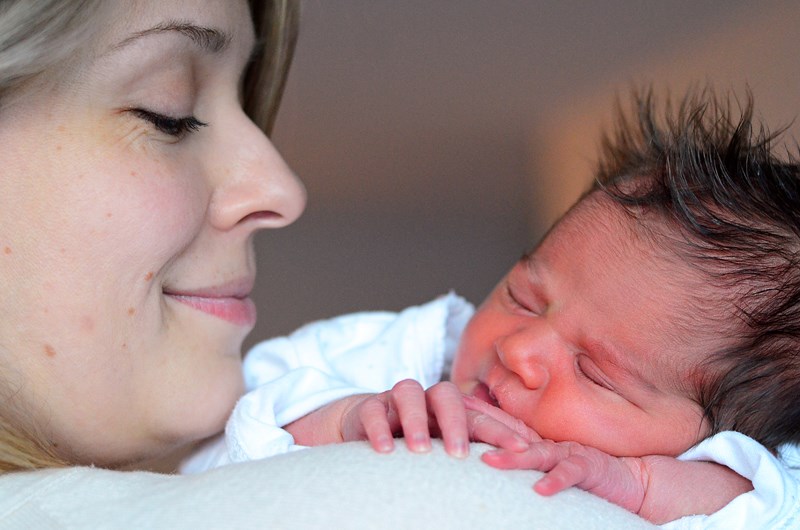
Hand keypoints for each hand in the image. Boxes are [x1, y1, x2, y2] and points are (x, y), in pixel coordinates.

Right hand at [340, 379, 530, 457]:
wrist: (366, 426)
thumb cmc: (417, 441)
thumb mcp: (446, 446)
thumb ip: (478, 450)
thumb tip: (527, 463)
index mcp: (451, 409)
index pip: (480, 414)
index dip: (501, 429)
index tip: (522, 449)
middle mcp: (427, 400)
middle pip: (446, 395)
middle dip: (457, 422)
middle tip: (461, 454)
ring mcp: (396, 401)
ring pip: (409, 394)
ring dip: (416, 421)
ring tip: (420, 450)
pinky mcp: (368, 409)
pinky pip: (372, 411)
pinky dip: (379, 428)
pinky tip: (385, 450)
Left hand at [481, 440, 751, 523]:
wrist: (631, 478)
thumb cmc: (586, 474)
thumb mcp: (549, 462)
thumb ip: (525, 454)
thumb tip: (489, 452)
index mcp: (537, 440)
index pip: (503, 423)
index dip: (479, 413)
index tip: (452, 408)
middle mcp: (549, 442)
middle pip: (512, 432)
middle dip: (486, 427)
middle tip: (458, 426)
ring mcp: (567, 453)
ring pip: (536, 453)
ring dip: (513, 457)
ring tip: (490, 461)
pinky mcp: (588, 467)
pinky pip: (569, 475)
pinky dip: (555, 482)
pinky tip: (540, 491)